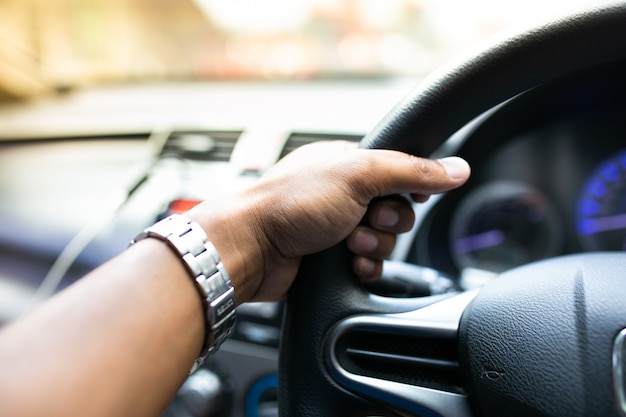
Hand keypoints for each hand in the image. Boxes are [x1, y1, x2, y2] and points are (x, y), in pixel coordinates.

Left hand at [188, 141, 469, 302]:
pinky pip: (368, 264)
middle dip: (388, 222)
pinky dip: (364, 266)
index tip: (406, 197)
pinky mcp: (330, 257)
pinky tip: (349, 264)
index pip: (399, 171)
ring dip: (374, 246)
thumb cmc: (290, 203)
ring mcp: (334, 225)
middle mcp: (342, 192)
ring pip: (384, 241)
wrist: (250, 248)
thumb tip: (456, 168)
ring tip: (349, 243)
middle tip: (367, 220)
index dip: (408, 188)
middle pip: (396, 210)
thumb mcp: (358, 175)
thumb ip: (411, 171)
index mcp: (347, 162)